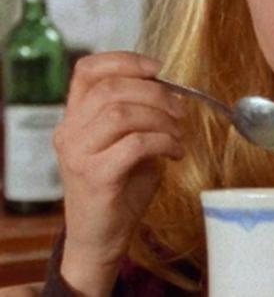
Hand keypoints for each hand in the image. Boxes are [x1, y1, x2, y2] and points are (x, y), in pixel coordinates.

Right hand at [53, 52, 185, 295]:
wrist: (101, 236)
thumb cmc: (120, 187)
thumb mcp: (128, 143)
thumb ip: (139, 116)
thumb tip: (174, 93)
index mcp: (74, 117)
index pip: (87, 71)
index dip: (124, 60)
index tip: (157, 68)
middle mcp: (69, 132)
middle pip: (111, 89)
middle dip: (156, 93)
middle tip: (180, 110)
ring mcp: (78, 154)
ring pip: (121, 113)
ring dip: (161, 118)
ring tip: (178, 134)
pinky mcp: (96, 176)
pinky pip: (135, 144)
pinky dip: (164, 142)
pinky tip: (175, 152)